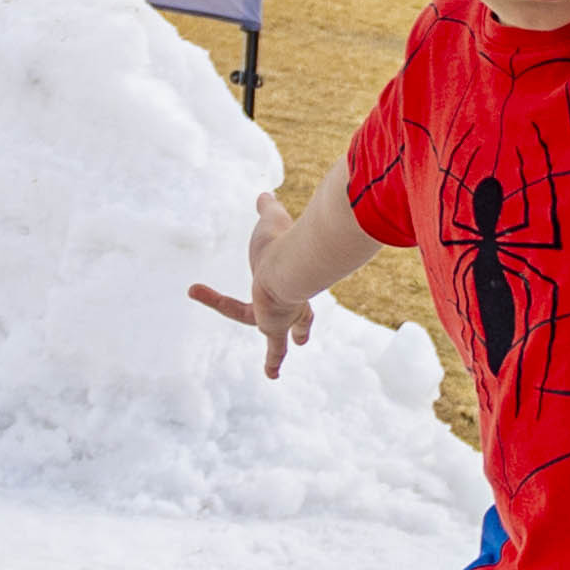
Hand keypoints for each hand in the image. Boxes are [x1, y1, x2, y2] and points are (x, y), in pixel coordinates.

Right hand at [186, 188, 318, 379]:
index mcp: (295, 280)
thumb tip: (264, 194)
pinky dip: (273, 362)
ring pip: (277, 336)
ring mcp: (284, 316)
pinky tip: (273, 376)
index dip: (301, 294)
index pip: (299, 286)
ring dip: (275, 353)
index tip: (305, 304)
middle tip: (302, 339)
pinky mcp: (274, 326)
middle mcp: (294, 300)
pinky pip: (274, 349)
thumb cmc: (282, 240)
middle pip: (298, 316)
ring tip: (274, 372)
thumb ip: (269, 210)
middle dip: (299, 325)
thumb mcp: (272, 221)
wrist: (288, 262)